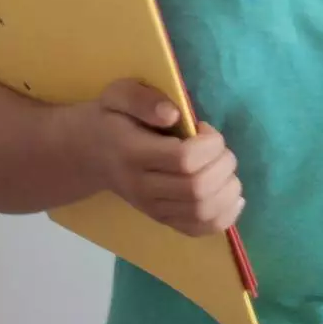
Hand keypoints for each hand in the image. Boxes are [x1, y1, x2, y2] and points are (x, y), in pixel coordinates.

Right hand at [69, 79, 244, 236]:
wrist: (90, 154)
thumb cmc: (111, 118)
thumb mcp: (118, 94)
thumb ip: (143, 99)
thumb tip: (173, 115)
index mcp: (134, 154)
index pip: (184, 160)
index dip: (209, 144)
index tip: (204, 128)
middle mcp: (143, 188)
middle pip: (198, 189)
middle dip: (223, 164)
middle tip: (218, 148)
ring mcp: (153, 209)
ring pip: (202, 212)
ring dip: (228, 189)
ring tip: (224, 168)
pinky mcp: (162, 220)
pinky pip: (199, 229)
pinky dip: (224, 217)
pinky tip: (232, 197)